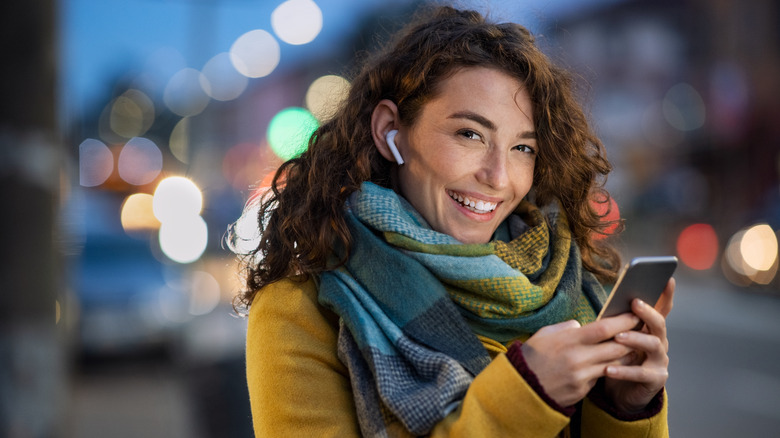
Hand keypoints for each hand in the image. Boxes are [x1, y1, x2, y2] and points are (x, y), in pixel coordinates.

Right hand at [521, 312, 641, 407]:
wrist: (522, 387)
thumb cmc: (532, 357)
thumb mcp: (545, 334)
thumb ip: (566, 327)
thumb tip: (581, 325)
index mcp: (569, 340)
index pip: (604, 328)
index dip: (623, 321)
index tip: (634, 315)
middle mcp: (578, 358)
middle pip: (617, 346)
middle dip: (632, 338)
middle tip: (641, 330)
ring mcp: (582, 376)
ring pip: (615, 364)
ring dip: (626, 355)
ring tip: (633, 347)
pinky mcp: (582, 390)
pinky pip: (601, 377)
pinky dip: (608, 369)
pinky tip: (611, 364)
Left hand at [602, 278, 674, 412]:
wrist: (621, 393)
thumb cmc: (618, 358)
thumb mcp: (617, 337)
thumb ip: (618, 322)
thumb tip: (613, 301)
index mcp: (651, 329)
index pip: (662, 309)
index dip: (666, 295)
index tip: (668, 279)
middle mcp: (659, 342)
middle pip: (659, 324)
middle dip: (648, 312)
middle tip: (635, 302)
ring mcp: (659, 361)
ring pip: (652, 345)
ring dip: (635, 339)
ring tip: (618, 337)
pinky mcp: (655, 379)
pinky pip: (640, 374)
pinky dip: (624, 371)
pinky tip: (608, 369)